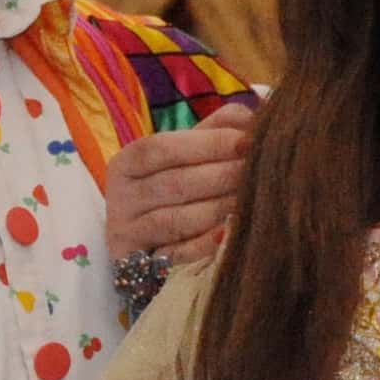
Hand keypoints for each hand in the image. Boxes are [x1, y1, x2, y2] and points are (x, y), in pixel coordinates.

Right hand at [107, 99, 257, 268]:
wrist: (148, 241)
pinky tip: (228, 235)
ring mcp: (125, 231)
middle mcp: (120, 195)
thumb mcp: (188, 154)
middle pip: (174, 184)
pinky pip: (174, 254)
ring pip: (174, 220)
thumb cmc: (178, 188)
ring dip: (217, 210)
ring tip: (250, 201)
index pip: (164, 147)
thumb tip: (253, 116)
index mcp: (130, 161)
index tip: (247, 143)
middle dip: (222, 177)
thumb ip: (217, 128)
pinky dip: (203, 245)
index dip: (208, 144)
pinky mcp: (136, 264)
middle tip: (259, 173)